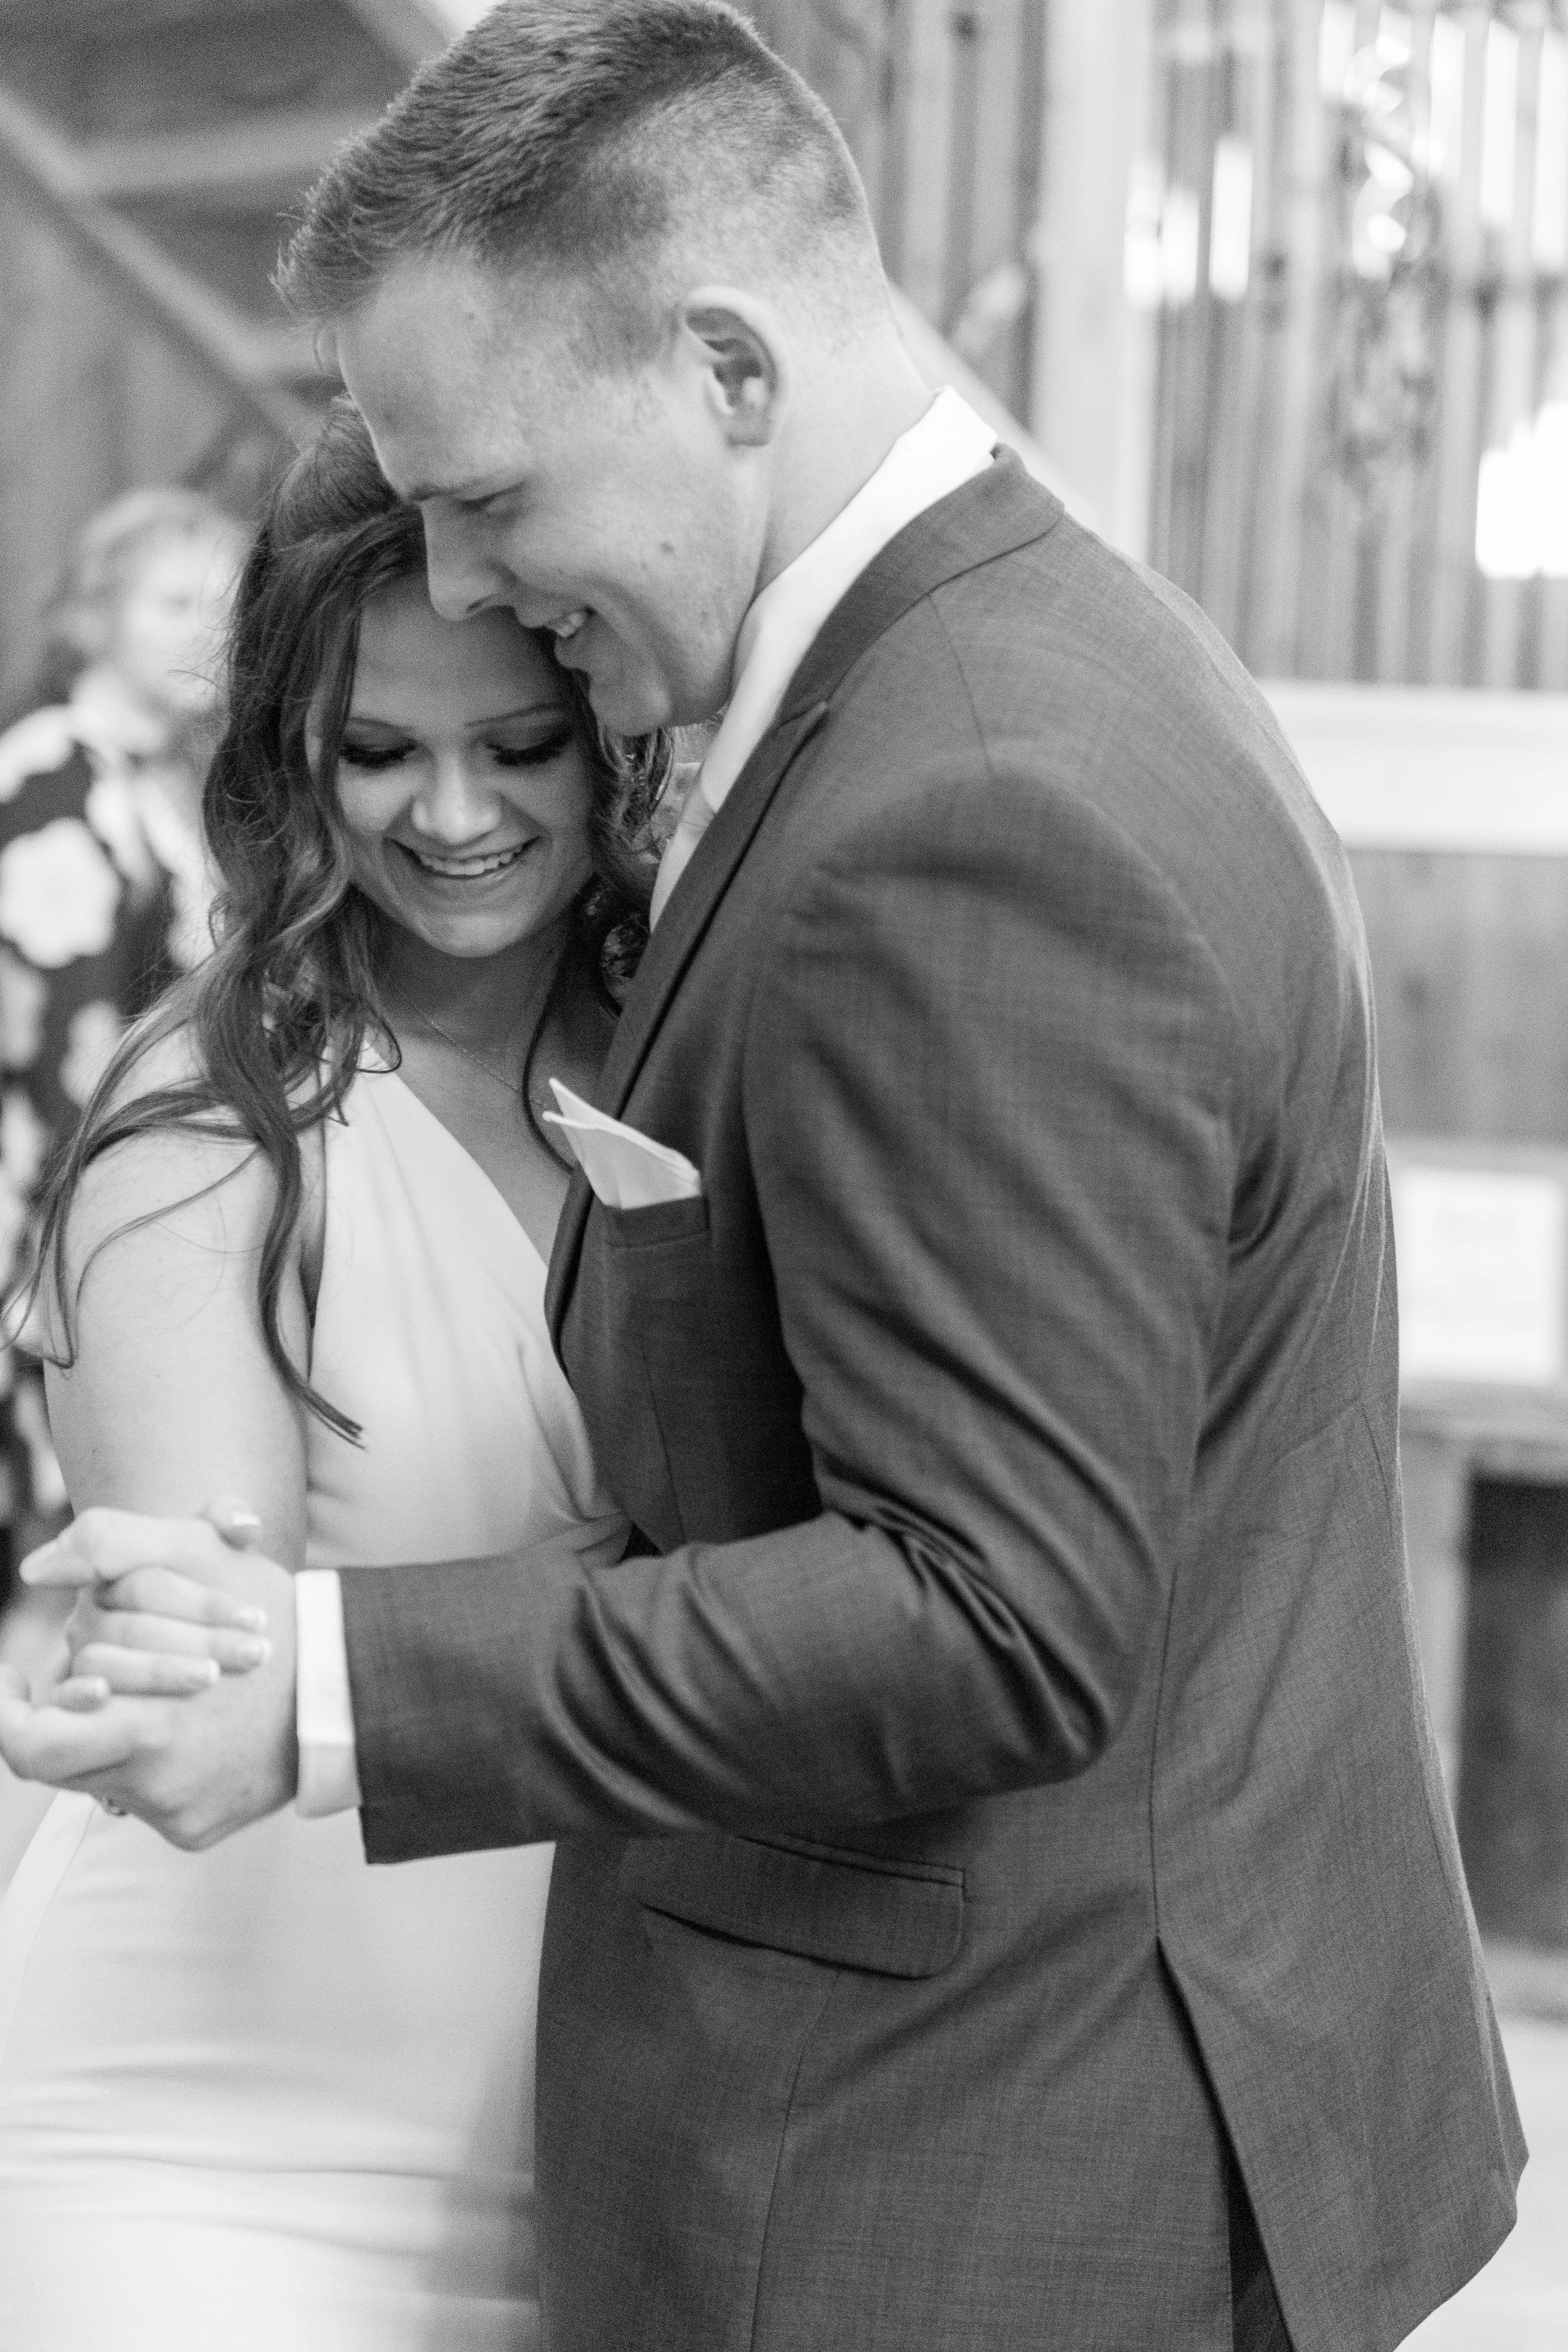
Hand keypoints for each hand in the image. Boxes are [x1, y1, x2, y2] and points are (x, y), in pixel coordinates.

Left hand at [0, 1505, 298, 1847]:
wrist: (350, 1692)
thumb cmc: (273, 1617)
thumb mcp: (200, 1554)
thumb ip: (110, 1544)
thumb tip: (36, 1568)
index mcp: (150, 1725)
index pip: (29, 1743)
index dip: (5, 1710)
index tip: (10, 1673)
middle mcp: (156, 1784)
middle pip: (60, 1758)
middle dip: (68, 1709)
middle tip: (90, 1674)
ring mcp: (174, 1813)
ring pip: (98, 1777)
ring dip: (110, 1734)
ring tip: (148, 1694)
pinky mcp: (193, 1832)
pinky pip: (139, 1801)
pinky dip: (147, 1763)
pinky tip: (181, 1729)